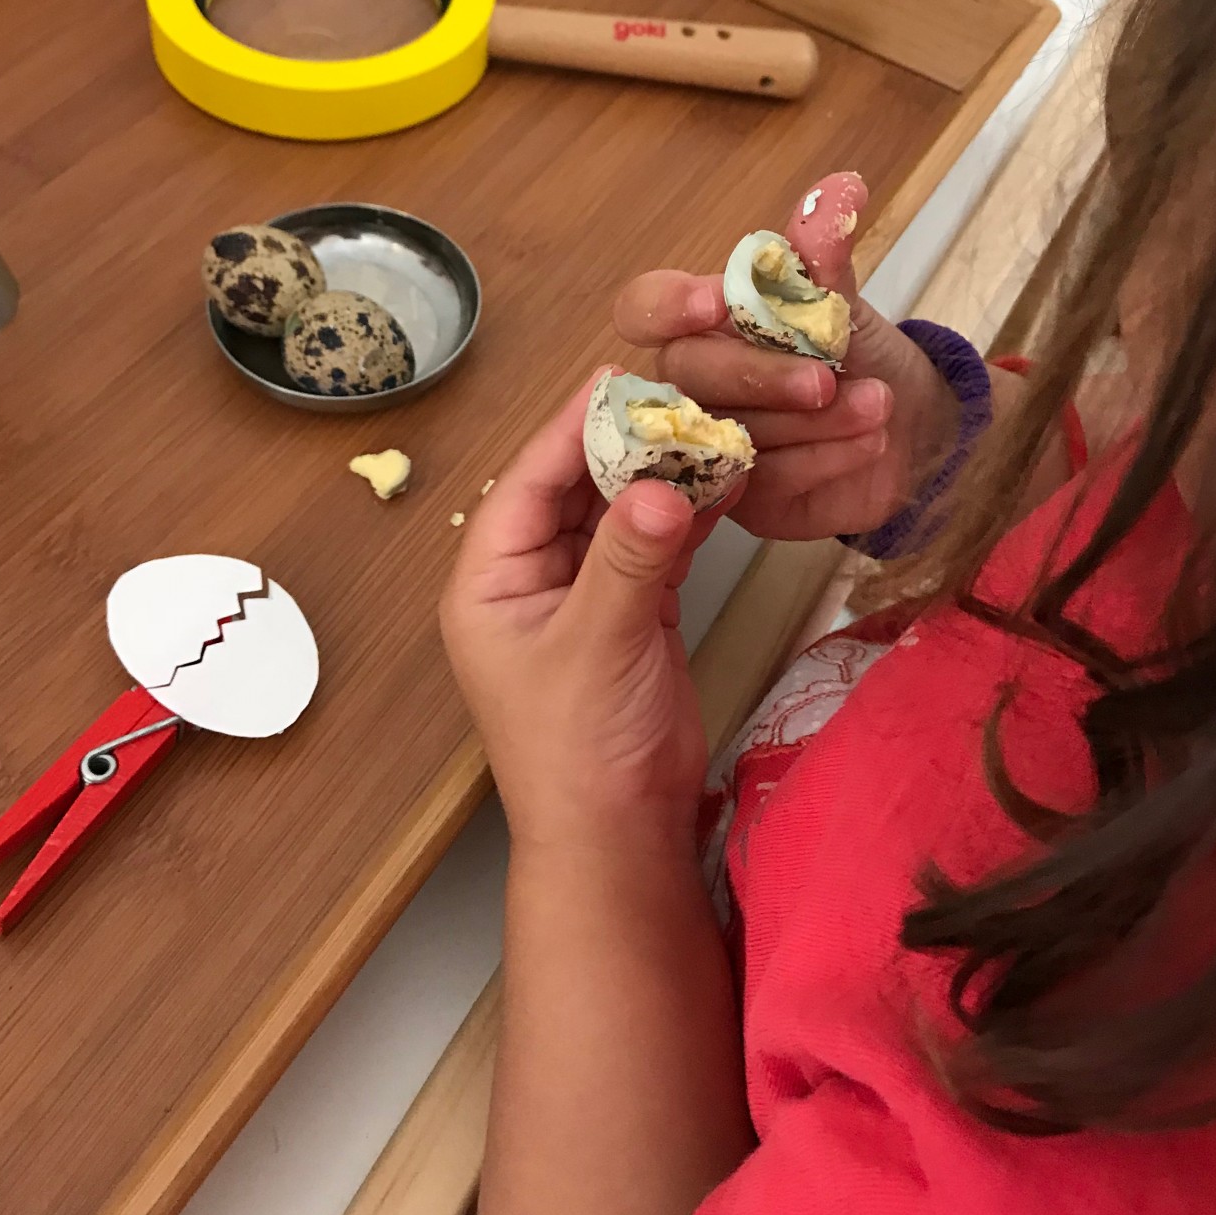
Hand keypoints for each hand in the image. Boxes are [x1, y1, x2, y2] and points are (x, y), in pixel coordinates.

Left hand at [439, 374, 735, 852]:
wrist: (617, 838)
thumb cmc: (579, 753)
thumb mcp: (596, 648)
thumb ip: (627, 562)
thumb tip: (662, 485)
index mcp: (490, 578)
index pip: (529, 480)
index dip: (572, 425)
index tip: (622, 375)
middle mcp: (530, 574)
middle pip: (576, 484)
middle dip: (627, 440)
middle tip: (682, 389)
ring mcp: (582, 590)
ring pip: (621, 507)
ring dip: (663, 470)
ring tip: (712, 421)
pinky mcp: (631, 608)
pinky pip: (656, 540)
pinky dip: (688, 510)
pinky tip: (725, 476)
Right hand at [613, 172, 957, 540]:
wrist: (918, 431)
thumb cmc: (862, 358)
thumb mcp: (845, 304)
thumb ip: (824, 257)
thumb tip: (841, 188)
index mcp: (703, 324)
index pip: (644, 309)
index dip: (666, 307)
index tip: (715, 303)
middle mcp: (693, 385)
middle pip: (687, 377)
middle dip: (759, 375)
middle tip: (827, 379)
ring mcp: (711, 446)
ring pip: (733, 433)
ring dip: (812, 421)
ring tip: (878, 408)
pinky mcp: (740, 500)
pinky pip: (767, 481)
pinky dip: (822, 459)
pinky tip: (869, 443)